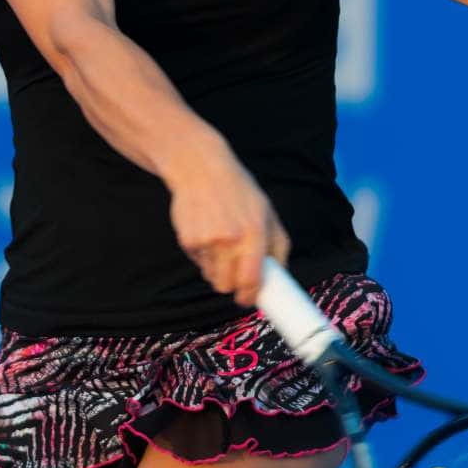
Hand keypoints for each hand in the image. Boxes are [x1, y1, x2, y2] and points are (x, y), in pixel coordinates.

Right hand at [167, 145, 291, 307]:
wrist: (200, 168)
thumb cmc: (238, 191)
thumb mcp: (267, 212)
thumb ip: (278, 246)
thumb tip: (279, 276)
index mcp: (255, 234)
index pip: (251, 280)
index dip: (249, 296)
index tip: (247, 299)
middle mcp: (230, 239)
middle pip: (227, 286)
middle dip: (231, 285)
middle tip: (233, 273)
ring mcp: (206, 241)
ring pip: (211, 276)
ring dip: (216, 268)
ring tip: (219, 242)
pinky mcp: (187, 240)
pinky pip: (197, 262)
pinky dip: (202, 254)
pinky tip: (205, 231)